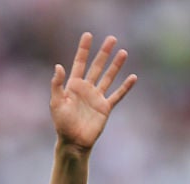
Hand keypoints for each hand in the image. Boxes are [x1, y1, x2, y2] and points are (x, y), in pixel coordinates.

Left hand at [50, 32, 136, 151]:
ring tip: (123, 52)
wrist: (74, 141)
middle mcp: (87, 89)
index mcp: (73, 85)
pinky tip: (133, 77)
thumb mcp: (56, 102)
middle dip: (103, 52)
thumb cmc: (62, 124)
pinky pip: (117, 95)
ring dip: (115, 65)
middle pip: (97, 66)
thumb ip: (57, 84)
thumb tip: (59, 66)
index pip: (79, 63)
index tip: (88, 35)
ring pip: (108, 77)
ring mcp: (97, 97)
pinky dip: (125, 87)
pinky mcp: (105, 108)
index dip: (83, 49)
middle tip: (111, 38)